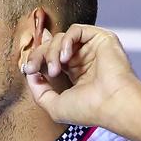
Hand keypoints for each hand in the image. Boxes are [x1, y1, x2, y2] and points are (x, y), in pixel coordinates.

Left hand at [21, 24, 140, 140]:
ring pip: (60, 37)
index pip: (51, 56)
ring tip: (55, 70)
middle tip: (33, 68)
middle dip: (38, 55)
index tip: (28, 67)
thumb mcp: (54, 105)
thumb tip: (30, 73)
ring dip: (51, 52)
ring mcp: (92, 49)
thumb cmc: (89, 109)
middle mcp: (84, 60)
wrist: (113, 104)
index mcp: (76, 73)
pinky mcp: (101, 38)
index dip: (37, 57)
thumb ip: (39, 91)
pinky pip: (75, 30)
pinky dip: (65, 42)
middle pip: (51, 46)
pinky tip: (65, 58)